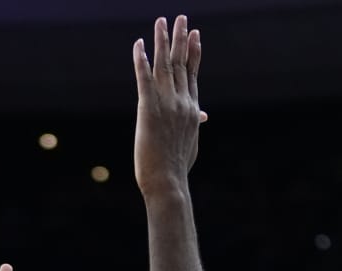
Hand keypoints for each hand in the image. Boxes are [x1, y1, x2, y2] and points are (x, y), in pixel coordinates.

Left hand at [132, 15, 206, 195]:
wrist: (169, 181)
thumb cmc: (178, 166)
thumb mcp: (191, 142)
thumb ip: (195, 123)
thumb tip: (203, 116)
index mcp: (193, 108)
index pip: (193, 73)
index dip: (194, 52)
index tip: (195, 34)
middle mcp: (183, 102)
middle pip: (181, 63)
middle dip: (181, 38)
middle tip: (181, 17)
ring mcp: (167, 104)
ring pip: (165, 65)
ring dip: (162, 41)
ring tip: (160, 21)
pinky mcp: (148, 109)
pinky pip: (144, 79)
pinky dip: (141, 60)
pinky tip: (139, 45)